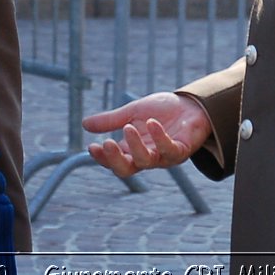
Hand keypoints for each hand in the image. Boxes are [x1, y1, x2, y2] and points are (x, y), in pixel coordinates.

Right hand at [82, 91, 210, 177]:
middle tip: (106, 144)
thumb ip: (111, 120)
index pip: (114, 161)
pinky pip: (169, 149)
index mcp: (133, 150)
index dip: (102, 157)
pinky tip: (151, 123)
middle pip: (127, 169)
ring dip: (135, 146)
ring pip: (146, 161)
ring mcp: (164, 156)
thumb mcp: (132, 112)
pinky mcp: (181, 149)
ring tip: (128, 127)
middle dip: (115, 159)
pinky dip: (159, 137)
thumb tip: (84, 124)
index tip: (92, 146)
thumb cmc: (161, 112)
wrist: (190, 105)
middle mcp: (148, 157)